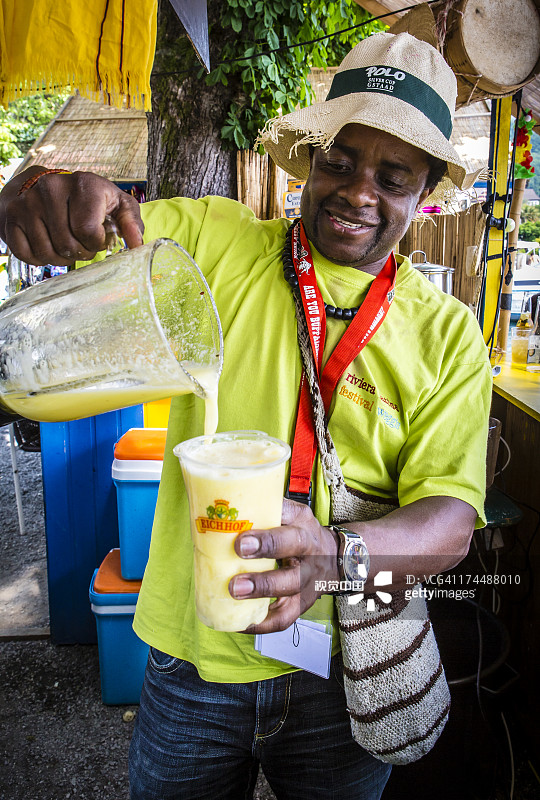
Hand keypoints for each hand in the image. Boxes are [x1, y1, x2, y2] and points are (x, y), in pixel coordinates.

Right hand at [0, 167, 143, 265]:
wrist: (41, 184)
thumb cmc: (86, 198)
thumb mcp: (115, 203)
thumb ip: (131, 222)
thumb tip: (138, 246)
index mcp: (83, 183)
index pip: (88, 231)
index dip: (96, 244)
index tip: (97, 238)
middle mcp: (51, 188)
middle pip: (68, 245)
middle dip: (80, 253)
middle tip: (81, 243)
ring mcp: (27, 202)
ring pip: (48, 253)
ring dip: (60, 258)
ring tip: (66, 245)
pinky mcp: (11, 217)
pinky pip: (26, 255)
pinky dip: (39, 259)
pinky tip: (47, 245)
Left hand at [228, 498, 338, 633]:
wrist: (333, 559)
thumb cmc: (300, 534)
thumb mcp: (289, 515)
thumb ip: (262, 511)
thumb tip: (222, 512)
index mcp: (301, 522)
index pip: (289, 515)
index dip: (267, 521)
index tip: (243, 534)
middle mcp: (309, 548)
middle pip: (294, 545)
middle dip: (266, 548)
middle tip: (239, 552)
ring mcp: (308, 578)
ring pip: (290, 585)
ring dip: (262, 589)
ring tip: (235, 591)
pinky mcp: (303, 604)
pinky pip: (284, 618)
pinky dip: (261, 623)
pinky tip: (240, 621)